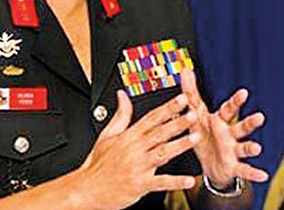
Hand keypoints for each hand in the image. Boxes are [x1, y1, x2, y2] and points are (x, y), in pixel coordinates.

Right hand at [74, 90, 200, 209]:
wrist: (87, 188)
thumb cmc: (98, 164)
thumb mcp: (107, 135)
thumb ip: (120, 115)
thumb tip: (122, 95)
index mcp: (128, 137)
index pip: (151, 118)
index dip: (167, 108)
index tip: (181, 99)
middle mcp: (135, 149)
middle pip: (159, 133)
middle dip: (178, 123)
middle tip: (193, 114)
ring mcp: (138, 167)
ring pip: (162, 153)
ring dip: (180, 145)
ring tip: (195, 137)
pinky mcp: (140, 184)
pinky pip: (160, 182)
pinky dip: (175, 181)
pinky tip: (188, 179)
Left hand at [180, 68, 268, 187]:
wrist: (209, 163)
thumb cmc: (204, 134)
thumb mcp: (195, 114)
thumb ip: (191, 93)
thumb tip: (186, 70)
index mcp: (220, 120)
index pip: (228, 109)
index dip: (236, 102)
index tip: (244, 92)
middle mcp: (230, 134)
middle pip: (241, 127)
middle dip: (250, 122)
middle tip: (260, 117)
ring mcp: (233, 150)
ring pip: (244, 147)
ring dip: (251, 148)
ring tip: (258, 148)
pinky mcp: (233, 166)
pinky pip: (244, 170)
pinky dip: (253, 173)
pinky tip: (263, 175)